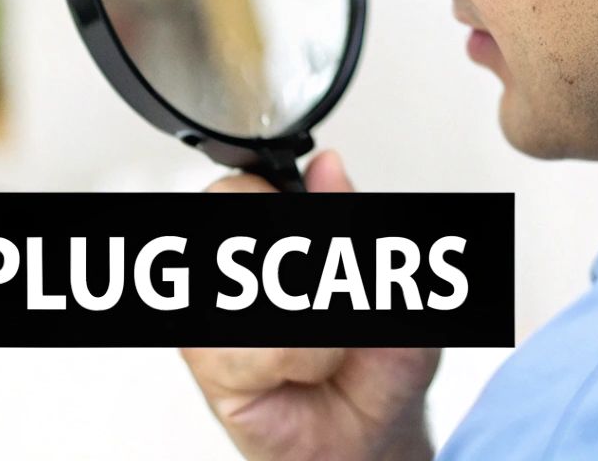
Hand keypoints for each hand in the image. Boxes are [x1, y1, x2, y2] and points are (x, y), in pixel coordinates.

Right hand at [181, 152, 441, 460]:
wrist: (373, 432)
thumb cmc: (379, 358)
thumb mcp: (388, 276)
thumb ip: (353, 218)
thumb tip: (328, 166)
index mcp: (272, 233)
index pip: (243, 187)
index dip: (283, 205)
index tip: (321, 230)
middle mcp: (235, 270)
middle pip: (229, 224)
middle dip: (300, 262)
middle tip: (329, 296)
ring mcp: (214, 316)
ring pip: (248, 285)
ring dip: (308, 319)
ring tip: (324, 340)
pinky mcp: (208, 364)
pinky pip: (246, 345)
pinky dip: (295, 357)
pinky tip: (302, 370)